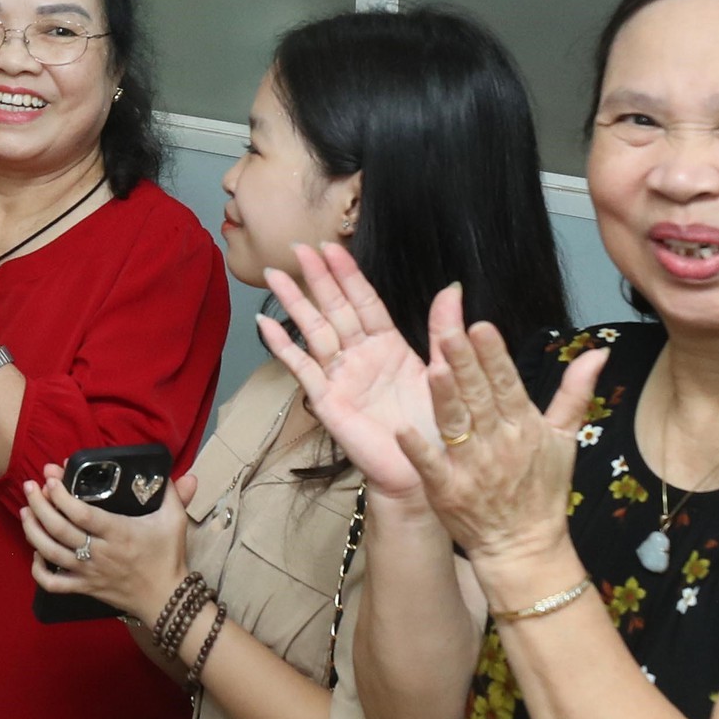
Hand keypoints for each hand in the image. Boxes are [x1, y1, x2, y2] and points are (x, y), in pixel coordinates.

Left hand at [19, 464, 194, 621]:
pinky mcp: (84, 588)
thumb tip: (184, 473)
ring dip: (32, 531)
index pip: (82, 513)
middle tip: (29, 486)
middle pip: (59, 529)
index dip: (61, 496)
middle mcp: (99, 553)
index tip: (51, 478)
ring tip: (24, 511)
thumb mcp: (175, 521)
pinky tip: (35, 552)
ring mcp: (88, 573)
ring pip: (50, 553)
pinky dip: (38, 570)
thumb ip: (174, 494)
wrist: (167, 600)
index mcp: (119, 533)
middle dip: (39, 505)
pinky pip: (52, 584)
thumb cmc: (168, 557)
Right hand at [257, 243, 441, 502]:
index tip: (332, 247)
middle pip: (334, 309)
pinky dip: (283, 347)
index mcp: (388, 346)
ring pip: (314, 331)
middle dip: (317, 278)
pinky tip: (265, 326)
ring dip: (295, 303)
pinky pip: (303, 369)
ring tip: (275, 275)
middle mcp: (360, 356)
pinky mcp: (328, 400)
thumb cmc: (437, 426)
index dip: (347, 274)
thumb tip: (452, 288)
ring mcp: (341, 376)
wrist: (427, 471)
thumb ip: (444, 330)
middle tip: (298, 247)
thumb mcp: (446, 370)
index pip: (363, 301)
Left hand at [397, 289, 606, 592]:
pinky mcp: (447, 490)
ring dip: (445, 399)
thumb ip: (575, 393)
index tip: (481, 326)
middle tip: (450, 331)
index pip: (508, 385)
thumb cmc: (542, 489)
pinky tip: (401, 428)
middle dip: (466, 365)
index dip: (494, 357)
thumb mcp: (565, 440)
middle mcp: (499, 444)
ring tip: (434, 368)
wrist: (524, 546)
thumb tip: (597, 352)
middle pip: (479, 398)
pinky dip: (418, 449)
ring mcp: (472, 468)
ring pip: (456, 426)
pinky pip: (430, 466)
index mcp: (524, 427)